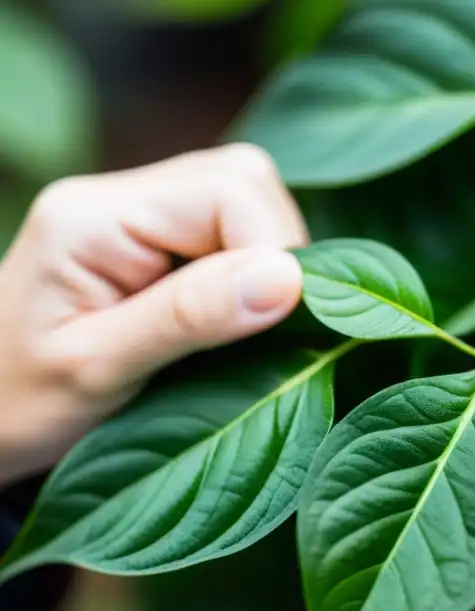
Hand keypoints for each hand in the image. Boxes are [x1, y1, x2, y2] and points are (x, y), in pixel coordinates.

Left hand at [0, 144, 306, 485]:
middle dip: (278, 254)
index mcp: (92, 219)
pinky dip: (252, 274)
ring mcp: (137, 214)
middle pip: (245, 183)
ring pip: (248, 202)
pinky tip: (231, 318)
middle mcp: (117, 198)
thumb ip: (190, 318)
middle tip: (264, 329)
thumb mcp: (99, 370)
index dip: (274, 252)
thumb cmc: (19, 403)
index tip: (279, 323)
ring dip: (266, 265)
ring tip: (242, 329)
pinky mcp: (155, 239)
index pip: (227, 193)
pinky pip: (232, 231)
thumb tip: (289, 280)